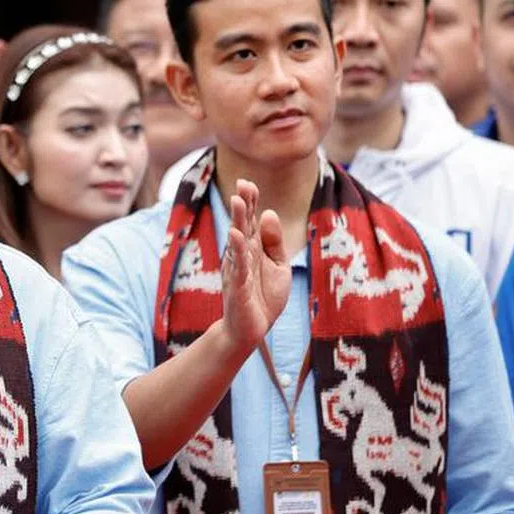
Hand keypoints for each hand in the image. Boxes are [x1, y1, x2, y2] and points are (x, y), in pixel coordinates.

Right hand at [218, 179, 290, 352]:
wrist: (250, 330)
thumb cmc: (263, 297)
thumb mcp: (278, 266)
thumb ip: (274, 241)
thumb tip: (269, 212)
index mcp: (252, 249)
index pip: (250, 221)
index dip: (250, 202)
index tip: (248, 182)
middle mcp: (242, 256)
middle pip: (242, 225)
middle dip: (242, 205)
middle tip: (242, 184)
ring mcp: (238, 270)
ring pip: (238, 241)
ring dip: (237, 220)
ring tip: (237, 200)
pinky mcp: (238, 287)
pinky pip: (238, 265)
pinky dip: (237, 250)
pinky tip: (235, 235)